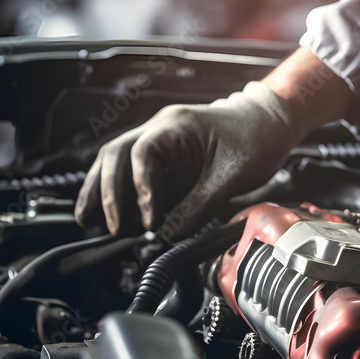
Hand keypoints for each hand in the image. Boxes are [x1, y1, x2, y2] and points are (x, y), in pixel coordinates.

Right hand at [75, 47, 351, 239]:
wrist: (270, 123)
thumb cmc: (256, 138)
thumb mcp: (233, 174)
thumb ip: (201, 205)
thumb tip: (171, 235)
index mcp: (176, 125)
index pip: (143, 153)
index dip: (141, 188)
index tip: (150, 219)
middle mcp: (159, 132)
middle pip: (116, 155)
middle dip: (107, 192)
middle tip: (111, 226)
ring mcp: (158, 146)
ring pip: (115, 164)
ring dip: (101, 192)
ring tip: (90, 221)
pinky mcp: (164, 164)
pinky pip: (131, 177)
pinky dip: (118, 196)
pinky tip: (109, 217)